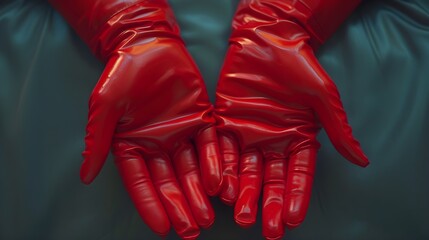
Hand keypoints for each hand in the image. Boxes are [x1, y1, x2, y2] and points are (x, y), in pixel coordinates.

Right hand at [48, 0, 222, 238]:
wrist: (149, 45)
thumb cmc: (122, 75)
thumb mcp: (104, 107)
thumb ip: (97, 140)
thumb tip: (84, 176)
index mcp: (132, 146)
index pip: (141, 182)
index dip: (150, 205)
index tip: (161, 228)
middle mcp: (158, 146)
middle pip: (170, 182)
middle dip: (180, 206)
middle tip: (190, 230)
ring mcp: (182, 134)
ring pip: (192, 169)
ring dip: (199, 192)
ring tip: (206, 216)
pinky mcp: (202, 121)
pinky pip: (210, 146)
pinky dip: (214, 164)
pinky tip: (218, 183)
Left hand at [215, 0, 367, 238]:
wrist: (266, 40)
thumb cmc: (299, 67)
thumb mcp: (323, 97)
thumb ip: (338, 130)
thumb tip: (362, 160)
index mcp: (298, 139)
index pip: (299, 175)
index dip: (296, 196)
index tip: (293, 219)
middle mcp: (273, 142)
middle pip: (271, 179)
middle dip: (269, 204)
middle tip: (267, 229)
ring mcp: (248, 135)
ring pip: (245, 170)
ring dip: (244, 193)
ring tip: (243, 215)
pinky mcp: (226, 124)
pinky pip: (222, 151)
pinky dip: (221, 168)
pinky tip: (221, 187)